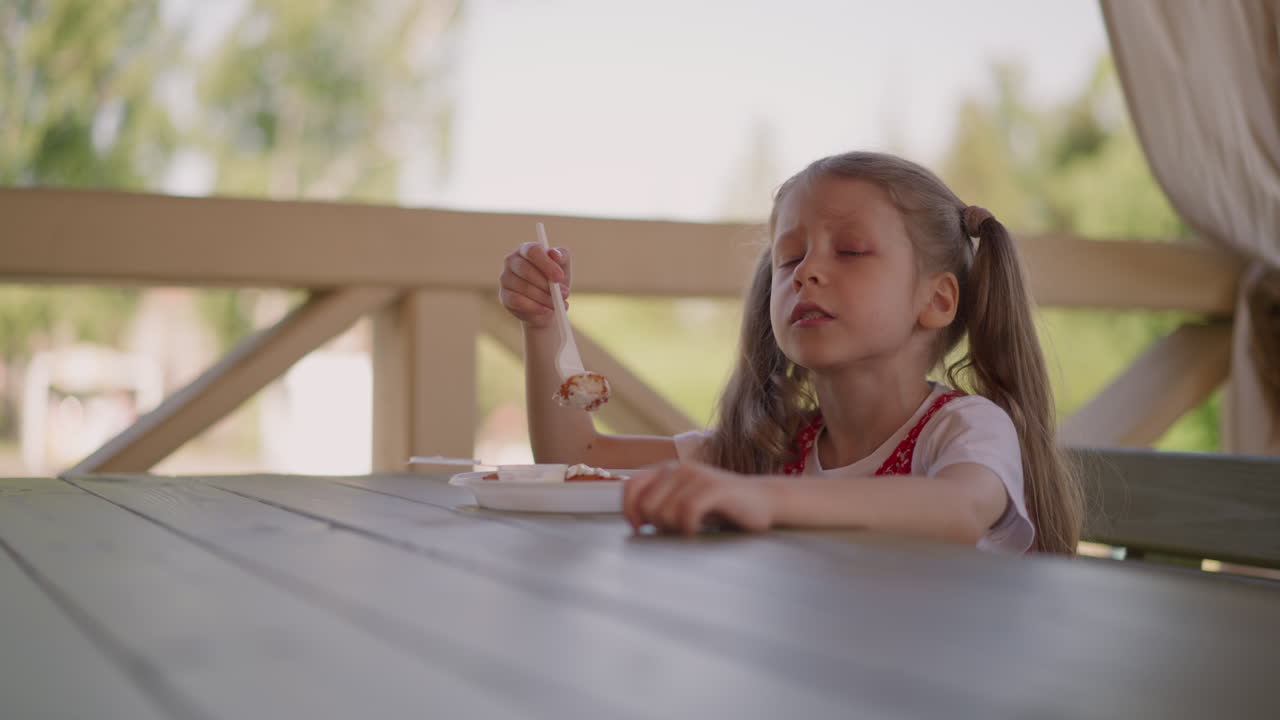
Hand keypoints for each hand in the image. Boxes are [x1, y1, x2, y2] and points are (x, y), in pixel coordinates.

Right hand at [498, 242, 571, 328]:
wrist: (549, 305)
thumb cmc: (555, 281)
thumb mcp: (563, 267)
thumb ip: (562, 256)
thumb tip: (554, 254)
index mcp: (526, 249)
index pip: (532, 251)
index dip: (546, 264)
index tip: (560, 277)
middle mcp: (511, 261)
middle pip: (526, 270)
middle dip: (547, 284)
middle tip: (564, 294)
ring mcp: (505, 278)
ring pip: (524, 287)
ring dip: (544, 298)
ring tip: (558, 303)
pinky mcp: (504, 296)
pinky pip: (517, 301)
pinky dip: (534, 307)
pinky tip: (546, 310)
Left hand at [623, 461, 774, 535]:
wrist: (763, 502)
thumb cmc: (721, 507)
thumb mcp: (684, 502)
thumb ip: (660, 504)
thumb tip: (634, 521)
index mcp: (668, 470)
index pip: (630, 487)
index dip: (629, 511)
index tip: (640, 528)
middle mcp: (679, 469)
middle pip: (646, 505)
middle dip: (657, 524)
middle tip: (676, 529)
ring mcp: (698, 477)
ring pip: (664, 511)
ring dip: (674, 527)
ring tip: (690, 527)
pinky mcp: (715, 488)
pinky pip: (687, 512)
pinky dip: (688, 528)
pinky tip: (696, 531)